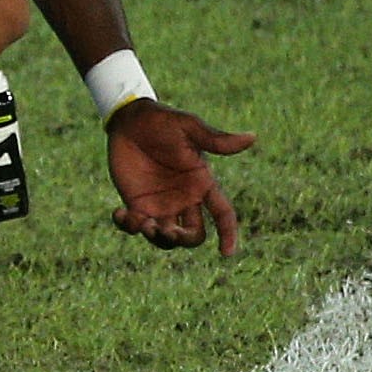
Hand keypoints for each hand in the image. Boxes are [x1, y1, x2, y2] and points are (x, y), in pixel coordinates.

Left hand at [106, 97, 253, 253]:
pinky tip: (119, 213)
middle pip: (194, 235)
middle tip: (166, 229)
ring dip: (157, 238)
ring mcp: (160, 204)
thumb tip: (252, 137)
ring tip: (142, 222)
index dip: (228, 234)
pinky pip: (135, 227)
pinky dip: (128, 227)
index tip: (226, 253)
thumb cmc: (163, 121)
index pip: (222, 214)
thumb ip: (216, 140)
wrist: (130, 119)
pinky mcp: (136, 203)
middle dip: (183, 240)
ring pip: (166, 238)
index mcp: (202, 184)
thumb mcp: (190, 129)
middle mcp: (184, 199)